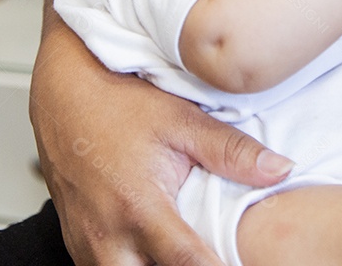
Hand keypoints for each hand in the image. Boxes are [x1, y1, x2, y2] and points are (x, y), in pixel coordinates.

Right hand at [30, 0, 293, 265]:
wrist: (61, 93)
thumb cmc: (116, 102)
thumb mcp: (180, 120)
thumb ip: (231, 151)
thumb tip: (280, 169)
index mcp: (138, 207)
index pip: (189, 265)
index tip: (245, 265)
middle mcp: (107, 235)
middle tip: (213, 256)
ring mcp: (86, 243)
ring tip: (186, 256)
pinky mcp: (75, 243)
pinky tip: (153, 255)